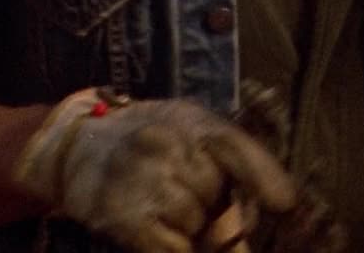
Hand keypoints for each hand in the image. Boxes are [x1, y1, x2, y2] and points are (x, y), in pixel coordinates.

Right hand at [13, 89, 296, 252]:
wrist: (77, 146)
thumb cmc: (150, 141)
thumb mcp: (192, 131)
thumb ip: (230, 162)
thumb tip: (281, 209)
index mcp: (191, 123)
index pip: (234, 147)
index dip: (264, 177)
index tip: (286, 204)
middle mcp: (163, 145)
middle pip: (216, 197)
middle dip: (213, 207)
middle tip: (185, 194)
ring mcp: (139, 180)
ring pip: (194, 225)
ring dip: (188, 228)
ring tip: (162, 205)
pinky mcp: (121, 217)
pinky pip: (170, 249)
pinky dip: (173, 248)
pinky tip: (157, 231)